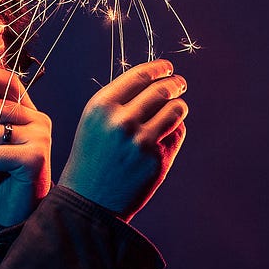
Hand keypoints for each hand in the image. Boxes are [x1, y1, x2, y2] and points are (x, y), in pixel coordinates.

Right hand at [59, 59, 188, 221]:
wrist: (88, 201)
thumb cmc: (92, 157)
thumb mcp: (94, 122)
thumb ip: (120, 101)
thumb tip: (156, 81)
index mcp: (101, 107)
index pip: (139, 76)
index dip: (158, 68)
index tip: (167, 67)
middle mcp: (121, 121)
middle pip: (161, 90)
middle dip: (175, 84)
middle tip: (179, 83)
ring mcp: (141, 141)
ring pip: (175, 109)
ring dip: (179, 105)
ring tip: (176, 107)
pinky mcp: (157, 159)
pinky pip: (177, 132)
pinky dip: (175, 129)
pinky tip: (164, 134)